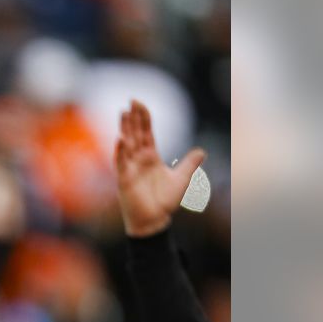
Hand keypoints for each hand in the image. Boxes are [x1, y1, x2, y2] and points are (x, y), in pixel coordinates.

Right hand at [114, 100, 205, 237]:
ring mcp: (130, 169)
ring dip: (124, 129)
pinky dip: (120, 151)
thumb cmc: (164, 202)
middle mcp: (138, 160)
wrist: (154, 221)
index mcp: (150, 157)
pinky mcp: (124, 180)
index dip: (143, 118)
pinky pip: (121, 163)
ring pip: (127, 144)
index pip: (146, 133)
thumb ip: (190, 164)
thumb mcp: (182, 180)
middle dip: (133, 118)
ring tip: (123, 113)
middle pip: (135, 134)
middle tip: (131, 100)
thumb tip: (202, 151)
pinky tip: (120, 139)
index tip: (139, 103)